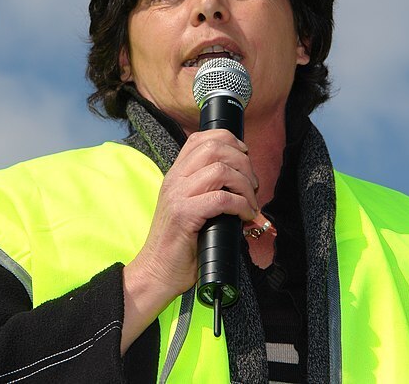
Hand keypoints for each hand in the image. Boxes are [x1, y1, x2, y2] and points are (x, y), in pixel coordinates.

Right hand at [121, 129, 258, 350]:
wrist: (156, 271)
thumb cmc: (179, 244)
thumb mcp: (190, 207)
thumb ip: (208, 191)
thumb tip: (244, 184)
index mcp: (175, 174)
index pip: (200, 138)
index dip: (229, 140)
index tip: (245, 155)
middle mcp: (175, 179)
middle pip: (214, 148)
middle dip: (243, 162)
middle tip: (252, 185)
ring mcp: (178, 195)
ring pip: (220, 170)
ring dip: (244, 185)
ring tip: (250, 202)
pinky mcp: (185, 215)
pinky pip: (221, 198)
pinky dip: (241, 205)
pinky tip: (246, 216)